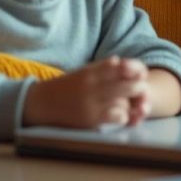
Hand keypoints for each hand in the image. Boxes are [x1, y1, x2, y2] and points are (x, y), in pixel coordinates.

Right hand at [23, 56, 148, 128]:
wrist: (39, 103)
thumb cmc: (64, 87)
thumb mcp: (82, 73)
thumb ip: (101, 68)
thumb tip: (119, 61)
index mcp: (92, 72)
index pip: (122, 67)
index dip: (135, 71)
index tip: (139, 75)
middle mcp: (93, 85)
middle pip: (129, 85)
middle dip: (139, 88)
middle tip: (141, 91)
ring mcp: (92, 103)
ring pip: (125, 102)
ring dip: (130, 103)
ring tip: (130, 104)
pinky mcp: (90, 119)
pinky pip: (116, 116)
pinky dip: (122, 116)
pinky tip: (118, 115)